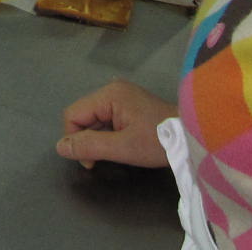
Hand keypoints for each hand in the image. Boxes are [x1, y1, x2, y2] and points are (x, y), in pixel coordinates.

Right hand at [57, 79, 175, 168]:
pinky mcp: (129, 104)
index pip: (72, 114)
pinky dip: (108, 134)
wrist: (192, 138)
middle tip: (103, 160)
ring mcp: (121, 95)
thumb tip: (60, 147)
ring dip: (98, 138)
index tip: (91, 161)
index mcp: (109, 94)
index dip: (74, 139)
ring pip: (94, 119)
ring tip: (117, 152)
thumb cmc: (158, 141)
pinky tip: (122, 144)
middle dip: (87, 139)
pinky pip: (106, 118)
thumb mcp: (123, 147)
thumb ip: (90, 145)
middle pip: (82, 115)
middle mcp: (112, 89)